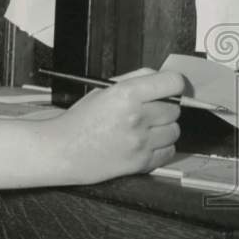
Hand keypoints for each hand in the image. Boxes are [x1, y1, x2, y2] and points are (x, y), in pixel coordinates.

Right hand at [53, 70, 184, 184]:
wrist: (63, 149)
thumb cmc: (80, 120)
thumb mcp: (102, 89)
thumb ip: (134, 79)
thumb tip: (159, 76)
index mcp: (126, 94)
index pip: (173, 83)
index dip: (173, 83)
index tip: (170, 87)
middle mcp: (136, 117)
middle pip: (175, 109)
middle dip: (164, 108)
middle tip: (146, 110)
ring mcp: (141, 142)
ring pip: (174, 131)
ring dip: (163, 129)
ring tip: (142, 129)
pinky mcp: (142, 162)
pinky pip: (169, 151)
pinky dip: (161, 148)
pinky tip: (143, 143)